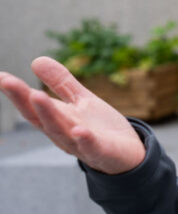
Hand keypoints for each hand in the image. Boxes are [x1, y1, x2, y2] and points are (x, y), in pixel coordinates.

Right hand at [0, 57, 145, 174]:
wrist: (128, 154)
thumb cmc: (99, 127)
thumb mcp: (80, 100)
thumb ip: (61, 83)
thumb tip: (36, 60)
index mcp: (57, 119)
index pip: (32, 106)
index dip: (16, 92)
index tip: (1, 76)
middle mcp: (63, 133)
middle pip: (41, 117)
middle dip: (24, 100)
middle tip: (8, 81)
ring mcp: (80, 144)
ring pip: (61, 130)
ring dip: (48, 114)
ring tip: (37, 95)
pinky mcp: (101, 152)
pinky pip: (91, 147)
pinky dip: (84, 139)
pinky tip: (79, 130)